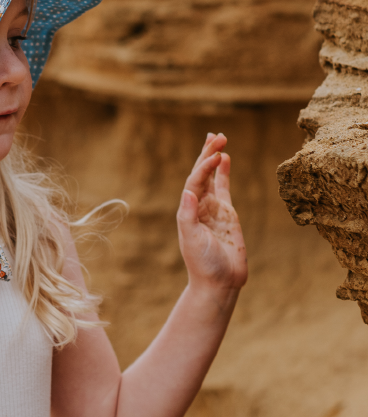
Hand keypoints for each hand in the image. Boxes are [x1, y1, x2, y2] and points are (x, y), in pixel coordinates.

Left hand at [177, 133, 247, 292]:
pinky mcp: (227, 215)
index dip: (203, 167)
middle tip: (216, 135)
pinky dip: (224, 174)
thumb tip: (188, 192)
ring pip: (213, 178)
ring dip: (214, 159)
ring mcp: (213, 209)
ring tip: (218, 139)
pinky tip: (225, 159)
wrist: (219, 281)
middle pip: (201, 174)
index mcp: (188, 210)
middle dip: (207, 154)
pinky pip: (224, 189)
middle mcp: (198, 206)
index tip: (214, 155)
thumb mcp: (192, 240)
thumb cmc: (203, 263)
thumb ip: (188, 216)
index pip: (194, 181)